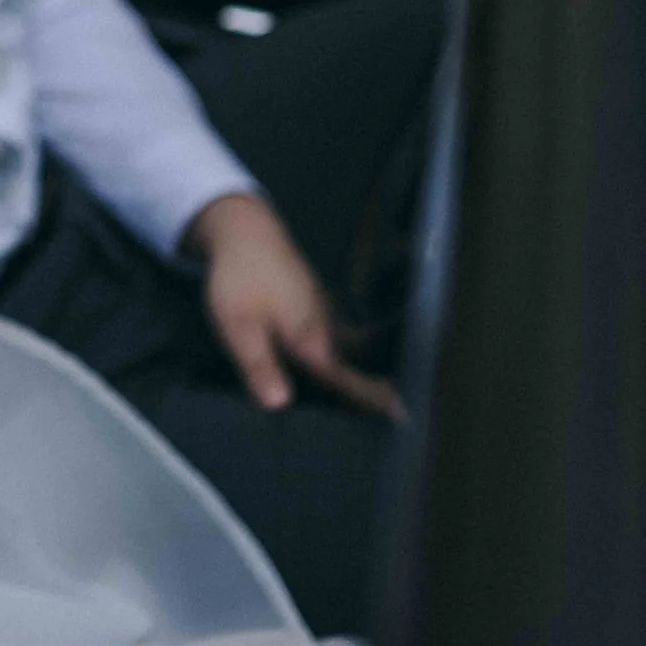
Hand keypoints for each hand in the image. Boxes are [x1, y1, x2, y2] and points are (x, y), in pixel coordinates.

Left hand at [183, 192, 402, 420]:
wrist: (244, 228)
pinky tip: (334, 359)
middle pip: (353, 365)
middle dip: (370, 389)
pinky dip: (343, 350)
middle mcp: (324, 325)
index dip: (374, 399)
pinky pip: (335, 333)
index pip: (347, 378)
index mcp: (310, 338)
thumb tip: (280, 406)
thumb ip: (260, 366)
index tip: (406, 417)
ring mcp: (320, 309)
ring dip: (358, 368)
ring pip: (346, 347)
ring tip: (368, 396)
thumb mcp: (238, 326)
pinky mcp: (311, 299)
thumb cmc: (239, 278)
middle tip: (390, 414)